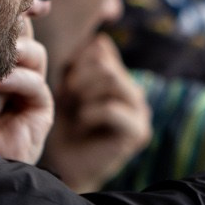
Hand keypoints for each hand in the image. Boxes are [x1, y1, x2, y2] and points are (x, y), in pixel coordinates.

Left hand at [0, 16, 53, 165]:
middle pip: (22, 31)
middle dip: (12, 22)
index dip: (0, 7)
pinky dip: (19, 80)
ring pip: (34, 53)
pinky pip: (36, 86)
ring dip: (16, 51)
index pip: (2, 23)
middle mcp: (12, 70)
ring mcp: (28, 90)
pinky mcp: (40, 112)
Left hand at [41, 36, 152, 190]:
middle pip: (106, 64)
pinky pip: (112, 108)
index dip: (76, 63)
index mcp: (120, 77)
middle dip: (79, 79)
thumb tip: (101, 39)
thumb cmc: (63, 125)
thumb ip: (83, 63)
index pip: (100, 50)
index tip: (63, 83)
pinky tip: (82, 123)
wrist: (64, 165)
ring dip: (84, 94)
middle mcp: (135, 92)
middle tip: (66, 97)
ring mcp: (141, 112)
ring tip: (74, 109)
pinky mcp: (139, 132)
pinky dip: (90, 113)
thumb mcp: (69, 86)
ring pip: (111, 80)